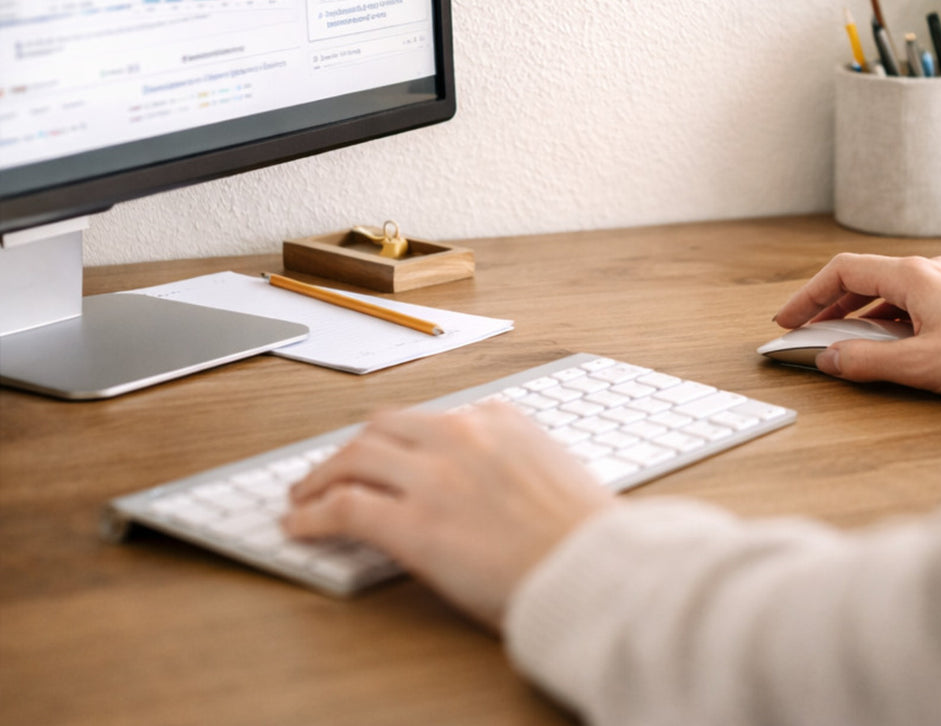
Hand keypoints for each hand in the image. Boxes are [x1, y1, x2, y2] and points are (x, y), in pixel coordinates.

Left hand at [283, 402, 611, 629]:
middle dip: (354, 447)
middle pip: (384, 426)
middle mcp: (462, 434)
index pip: (432, 418)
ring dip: (323, 474)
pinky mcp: (413, 525)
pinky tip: (300, 525)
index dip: (400, 441)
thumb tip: (486, 481)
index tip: (388, 455)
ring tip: (305, 494)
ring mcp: (434, 476)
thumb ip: (514, 460)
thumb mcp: (554, 470)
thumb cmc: (585, 534)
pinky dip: (314, 513)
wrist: (594, 569)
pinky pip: (346, 509)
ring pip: (355, 456)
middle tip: (336, 468)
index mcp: (500, 418)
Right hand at [772, 254, 940, 400]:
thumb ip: (866, 362)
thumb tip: (829, 359)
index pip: (842, 271)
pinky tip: (887, 343)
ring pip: (886, 290)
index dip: (808, 295)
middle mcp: (927, 269)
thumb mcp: (920, 365)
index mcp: (911, 275)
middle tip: (805, 329)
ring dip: (857, 313)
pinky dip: (885, 318)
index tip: (788, 318)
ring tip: (841, 339)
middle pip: (861, 278)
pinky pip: (910, 300)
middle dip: (828, 305)